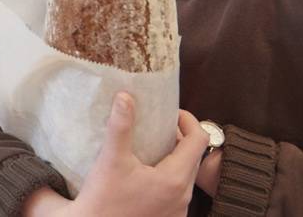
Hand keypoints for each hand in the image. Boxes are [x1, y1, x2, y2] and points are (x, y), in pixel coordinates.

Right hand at [23, 95, 206, 216]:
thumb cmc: (103, 201)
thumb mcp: (112, 159)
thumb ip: (121, 126)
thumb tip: (125, 96)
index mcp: (175, 179)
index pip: (199, 139)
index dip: (187, 120)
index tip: (170, 113)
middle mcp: (183, 197)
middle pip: (194, 157)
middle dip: (180, 137)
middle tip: (158, 126)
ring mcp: (178, 211)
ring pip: (186, 175)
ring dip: (174, 157)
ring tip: (151, 147)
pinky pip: (178, 191)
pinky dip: (168, 176)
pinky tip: (146, 172)